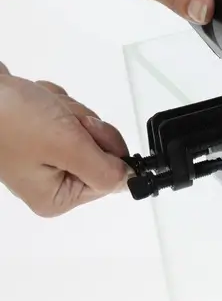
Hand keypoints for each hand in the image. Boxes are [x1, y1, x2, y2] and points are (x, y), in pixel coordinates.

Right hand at [0, 64, 127, 216]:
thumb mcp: (68, 148)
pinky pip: (71, 115)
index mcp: (57, 197)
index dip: (104, 148)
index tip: (84, 132)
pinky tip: (39, 103)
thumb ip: (104, 169)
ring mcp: (47, 154)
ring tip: (45, 110)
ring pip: (87, 129)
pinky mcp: (43, 131)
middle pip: (100, 149)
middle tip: (59, 119)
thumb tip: (129, 181)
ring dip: (71, 112)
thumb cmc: (12, 119)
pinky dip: (60, 104)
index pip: (109, 175)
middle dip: (84, 126)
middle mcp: (53, 180)